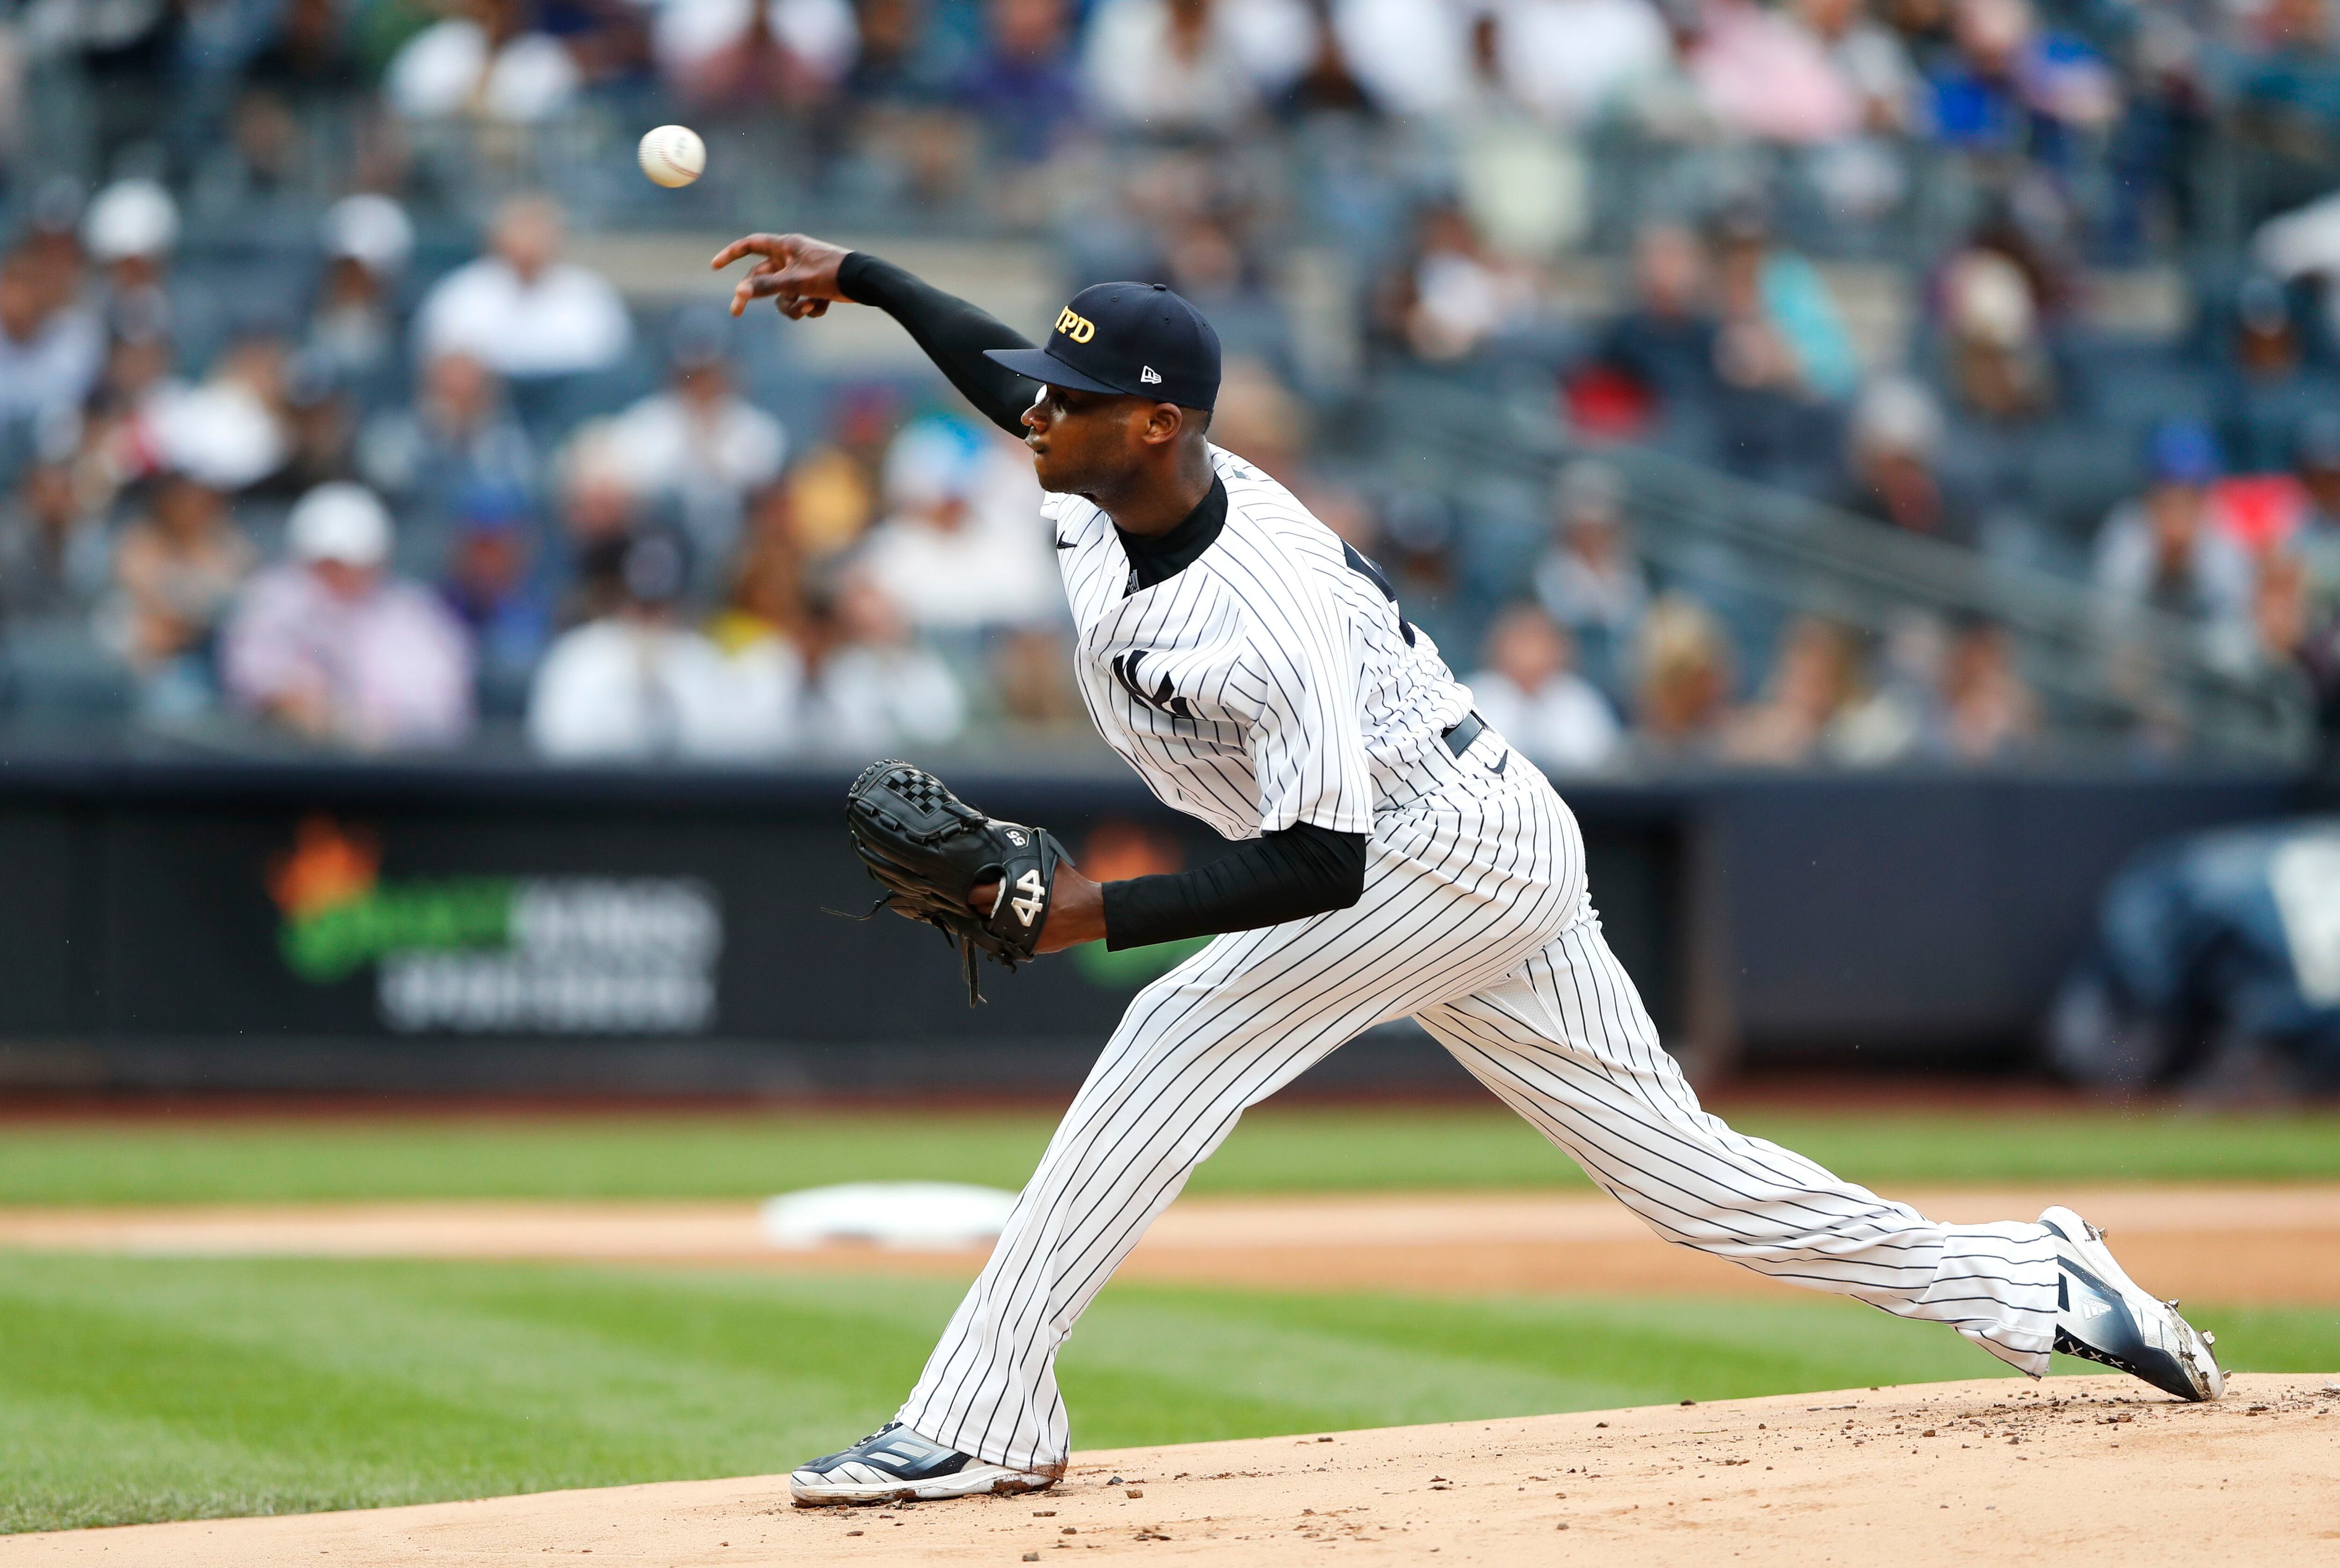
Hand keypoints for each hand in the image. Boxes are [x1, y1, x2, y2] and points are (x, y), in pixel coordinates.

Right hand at [710, 232, 853, 320]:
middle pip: (761, 278)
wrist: (863, 282)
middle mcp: (791, 258)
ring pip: (782, 296)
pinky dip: (810, 308)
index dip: (731, 254)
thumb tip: (739, 293)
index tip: (715, 266)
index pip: (751, 245)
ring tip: (809, 305)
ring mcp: (803, 274)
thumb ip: (767, 287)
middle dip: (753, 295)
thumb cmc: (830, 274)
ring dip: (792, 306)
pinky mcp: (815, 288)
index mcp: (785, 247)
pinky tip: (824, 305)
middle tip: (735, 312)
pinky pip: (801, 302)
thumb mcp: (795, 282)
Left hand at [970, 863, 1104, 952]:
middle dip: (979, 906)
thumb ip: (1026, 858)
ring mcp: (1018, 933)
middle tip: (984, 900)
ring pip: (989, 929)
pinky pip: (1004, 941)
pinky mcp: (1026, 946)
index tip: (977, 887)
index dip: (974, 890)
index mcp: (1013, 892)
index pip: (977, 894)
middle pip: (980, 912)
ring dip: (990, 920)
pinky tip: (1009, 924)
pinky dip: (1003, 933)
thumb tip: (1011, 843)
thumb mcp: (1048, 864)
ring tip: (996, 911)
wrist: (1091, 912)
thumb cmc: (1071, 886)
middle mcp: (1011, 914)